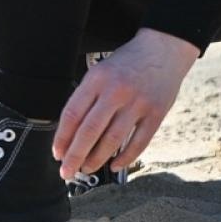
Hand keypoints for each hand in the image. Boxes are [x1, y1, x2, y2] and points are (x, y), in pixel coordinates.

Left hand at [52, 27, 199, 180]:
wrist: (163, 49)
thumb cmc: (126, 64)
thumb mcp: (100, 71)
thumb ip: (87, 98)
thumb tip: (70, 133)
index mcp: (97, 79)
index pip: (73, 114)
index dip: (62, 137)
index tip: (57, 154)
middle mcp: (116, 91)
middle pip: (90, 130)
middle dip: (75, 155)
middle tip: (66, 172)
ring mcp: (138, 103)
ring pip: (113, 139)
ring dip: (97, 159)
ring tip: (87, 168)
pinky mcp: (157, 113)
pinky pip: (139, 142)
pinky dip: (125, 158)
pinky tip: (114, 166)